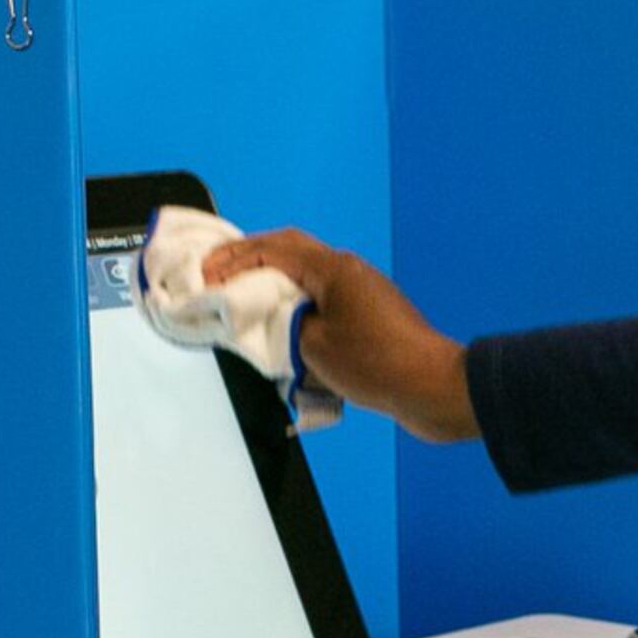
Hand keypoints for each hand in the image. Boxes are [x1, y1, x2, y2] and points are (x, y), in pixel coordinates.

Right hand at [200, 228, 478, 442]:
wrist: (433, 388)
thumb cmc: (376, 364)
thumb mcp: (312, 347)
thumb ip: (282, 326)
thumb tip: (273, 321)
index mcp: (332, 268)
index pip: (271, 248)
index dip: (232, 260)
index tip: (205, 276)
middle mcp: (348, 272)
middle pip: (290, 252)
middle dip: (251, 261)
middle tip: (219, 277)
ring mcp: (363, 293)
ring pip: (308, 279)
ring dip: (276, 287)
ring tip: (245, 303)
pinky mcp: (372, 319)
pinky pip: (324, 305)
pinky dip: (297, 313)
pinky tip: (284, 332)